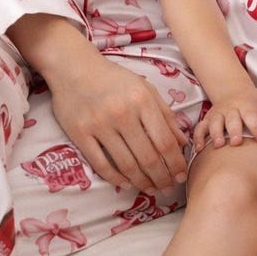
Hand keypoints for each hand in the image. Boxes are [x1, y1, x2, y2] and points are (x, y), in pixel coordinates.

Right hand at [47, 47, 189, 193]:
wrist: (74, 67)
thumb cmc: (114, 78)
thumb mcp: (145, 89)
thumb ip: (165, 115)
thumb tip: (182, 143)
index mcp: (142, 100)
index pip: (164, 141)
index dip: (175, 163)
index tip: (181, 176)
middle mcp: (122, 113)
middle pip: (147, 157)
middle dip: (161, 178)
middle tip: (167, 188)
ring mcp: (99, 125)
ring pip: (126, 164)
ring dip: (141, 181)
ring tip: (151, 188)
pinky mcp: (80, 133)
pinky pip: (100, 164)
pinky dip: (115, 178)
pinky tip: (125, 183)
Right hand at [193, 85, 256, 150]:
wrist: (232, 90)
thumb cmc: (253, 102)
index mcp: (247, 105)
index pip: (252, 116)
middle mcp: (231, 109)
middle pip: (232, 119)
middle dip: (234, 130)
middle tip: (237, 142)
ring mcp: (217, 114)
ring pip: (214, 123)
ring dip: (215, 134)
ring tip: (218, 145)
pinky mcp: (207, 119)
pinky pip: (200, 128)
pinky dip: (198, 137)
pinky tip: (199, 149)